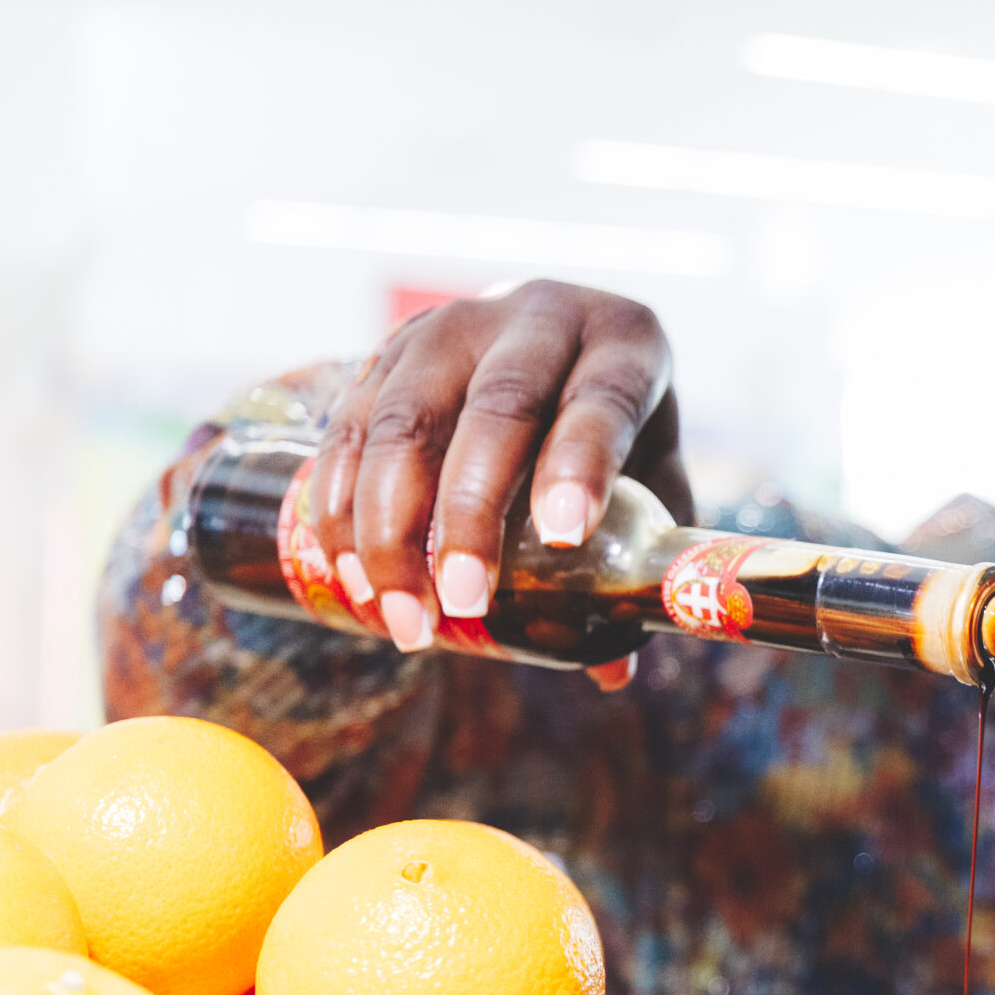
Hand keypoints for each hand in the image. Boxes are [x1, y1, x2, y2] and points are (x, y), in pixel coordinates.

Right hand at [307, 280, 692, 653]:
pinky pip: (349, 425)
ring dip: (390, 526)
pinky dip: (342, 507)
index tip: (566, 540)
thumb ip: (641, 558)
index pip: (602, 399)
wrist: (550, 335)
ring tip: (402, 615)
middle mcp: (536, 319)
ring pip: (406, 418)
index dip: (580, 465)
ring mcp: (454, 328)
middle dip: (469, 515)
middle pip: (496, 410)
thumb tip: (612, 674)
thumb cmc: (617, 425)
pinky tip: (350, 574)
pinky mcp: (389, 350)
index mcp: (622, 344)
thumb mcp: (653, 473)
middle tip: (462, 604)